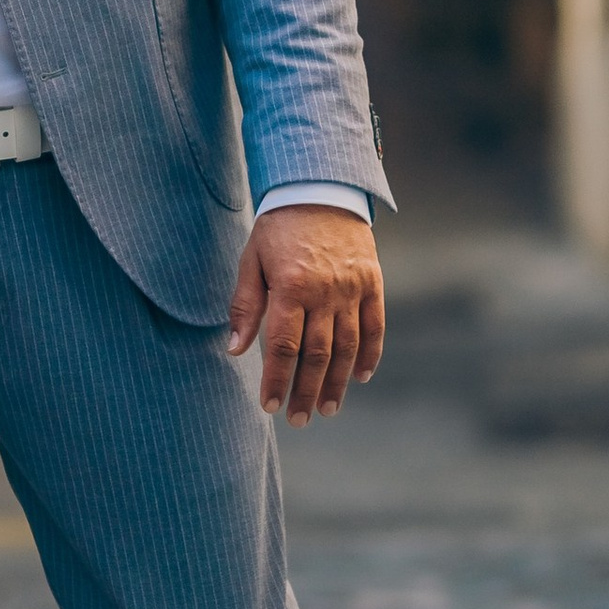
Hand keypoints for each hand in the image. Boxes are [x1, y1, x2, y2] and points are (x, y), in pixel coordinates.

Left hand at [228, 207, 383, 423]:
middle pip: (316, 354)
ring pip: (347, 346)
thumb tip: (234, 350)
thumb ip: (244, 306)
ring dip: (337, 382)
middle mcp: (324, 291)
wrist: (320, 189)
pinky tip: (359, 377)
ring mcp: (352, 288)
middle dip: (305, 391)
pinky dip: (369, 354)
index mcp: (290, 286)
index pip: (282, 346)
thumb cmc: (279, 228)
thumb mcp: (252, 260)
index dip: (275, 379)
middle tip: (298, 420)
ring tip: (328, 409)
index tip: (268, 406)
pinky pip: (375, 326)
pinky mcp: (372, 283)